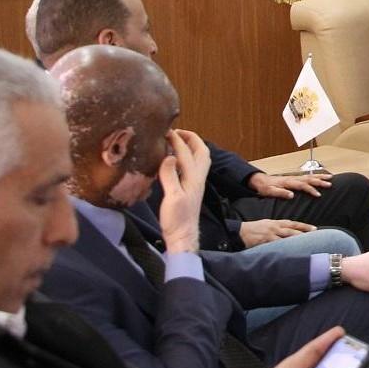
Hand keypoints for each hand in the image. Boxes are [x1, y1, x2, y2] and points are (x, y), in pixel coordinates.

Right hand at [156, 129, 212, 253]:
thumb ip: (170, 176)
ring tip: (177, 141)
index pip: (187, 153)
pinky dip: (186, 158)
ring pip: (199, 159)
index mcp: (193, 177)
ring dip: (191, 147)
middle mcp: (197, 178)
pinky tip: (175, 161)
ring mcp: (196, 184)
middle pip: (201, 152)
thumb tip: (170, 156)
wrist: (183, 237)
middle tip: (177, 132)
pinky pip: (192, 167)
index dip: (178, 140)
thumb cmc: (177, 219)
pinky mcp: (191, 190)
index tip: (167, 130)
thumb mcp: (172, 197)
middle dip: (191, 139)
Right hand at [241, 218, 316, 247]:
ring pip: (287, 235)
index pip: (293, 223)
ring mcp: (271, 233)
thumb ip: (277, 228)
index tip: (313, 228)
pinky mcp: (266, 240)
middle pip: (293, 229)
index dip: (303, 226)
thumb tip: (286, 232)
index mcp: (275, 223)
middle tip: (315, 233)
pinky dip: (284, 246)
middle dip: (304, 231)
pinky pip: (277, 243)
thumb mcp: (266, 225)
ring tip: (307, 241)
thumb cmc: (253, 229)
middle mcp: (275, 227)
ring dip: (297, 238)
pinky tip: (291, 249)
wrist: (240, 232)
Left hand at [249, 172, 329, 199]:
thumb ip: (280, 193)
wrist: (260, 181)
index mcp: (288, 182)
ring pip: (309, 176)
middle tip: (329, 183)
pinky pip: (307, 176)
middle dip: (320, 180)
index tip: (318, 194)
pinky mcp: (294, 178)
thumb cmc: (265, 187)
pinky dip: (315, 176)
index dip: (311, 189)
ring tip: (330, 177)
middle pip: (309, 178)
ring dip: (320, 176)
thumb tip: (291, 195)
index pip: (302, 185)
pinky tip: (320, 177)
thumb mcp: (270, 192)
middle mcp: (293, 178)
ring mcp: (294, 177)